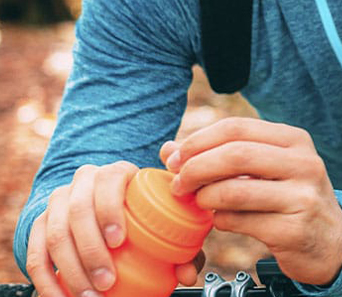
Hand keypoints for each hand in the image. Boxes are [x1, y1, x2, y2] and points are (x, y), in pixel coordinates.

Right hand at [25, 161, 202, 296]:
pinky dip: (46, 280)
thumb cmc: (139, 211)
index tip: (118, 242)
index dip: (110, 210)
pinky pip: (35, 251)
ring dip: (70, 270)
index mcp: (117, 173)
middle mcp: (85, 180)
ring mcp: (60, 200)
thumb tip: (188, 271)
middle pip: (79, 210)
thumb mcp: (161, 216)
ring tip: (90, 296)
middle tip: (107, 281)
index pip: (110, 181)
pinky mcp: (40, 222)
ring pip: (55, 233)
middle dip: (90, 250)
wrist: (101, 201)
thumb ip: (182, 242)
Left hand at [160, 118, 341, 285]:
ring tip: (198, 202)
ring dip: (205, 197)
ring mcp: (302, 196)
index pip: (237, 127)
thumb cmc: (291, 196)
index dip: (200, 140)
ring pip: (235, 190)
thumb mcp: (267, 168)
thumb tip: (169, 150)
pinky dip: (220, 220)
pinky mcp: (294, 230)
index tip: (176, 157)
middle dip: (196, 167)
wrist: (333, 240)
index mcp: (294, 139)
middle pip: (236, 154)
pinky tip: (220, 219)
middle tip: (178, 182)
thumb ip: (223, 155)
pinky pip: (241, 221)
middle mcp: (303, 163)